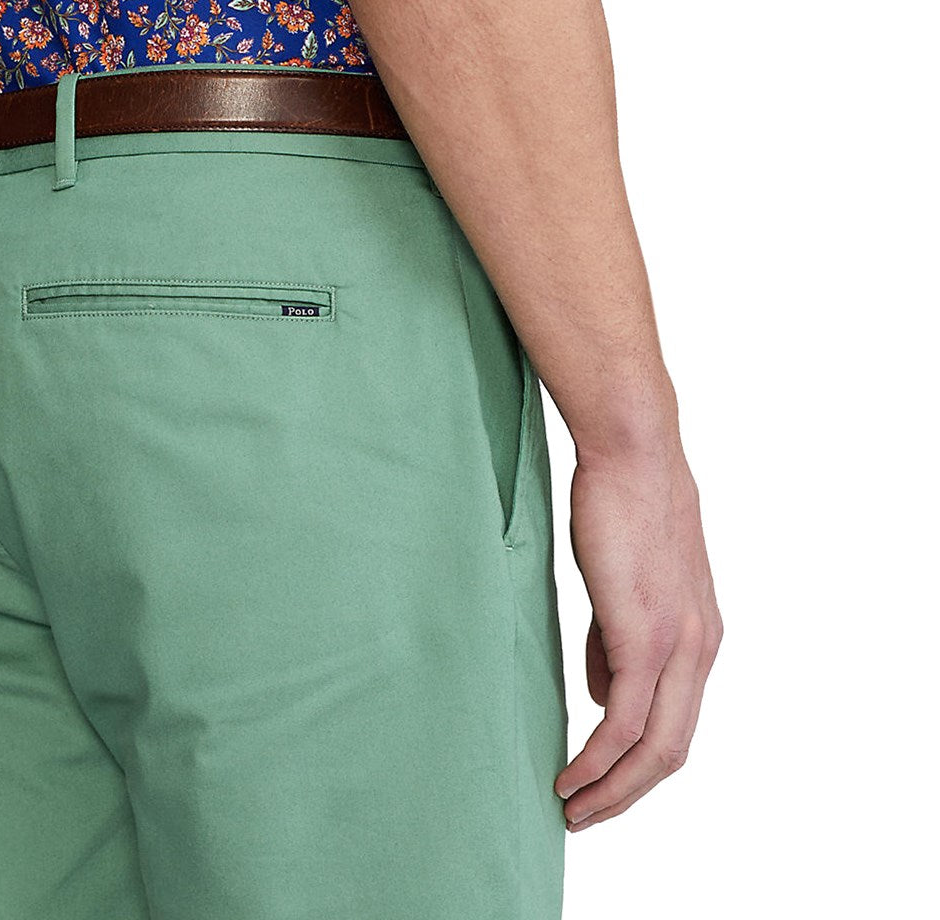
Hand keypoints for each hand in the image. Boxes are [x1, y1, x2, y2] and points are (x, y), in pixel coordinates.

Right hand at [555, 443, 721, 830]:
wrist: (632, 453)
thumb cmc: (621, 507)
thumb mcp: (624, 586)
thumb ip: (613, 643)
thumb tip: (600, 692)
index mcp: (698, 637)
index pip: (677, 724)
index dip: (639, 766)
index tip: (600, 785)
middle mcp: (699, 649)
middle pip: (673, 752)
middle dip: (628, 795)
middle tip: (584, 816)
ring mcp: (679, 644)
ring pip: (656, 748)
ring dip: (612, 790)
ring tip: (571, 806)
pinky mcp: (647, 635)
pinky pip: (624, 721)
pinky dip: (599, 760)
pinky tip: (571, 776)